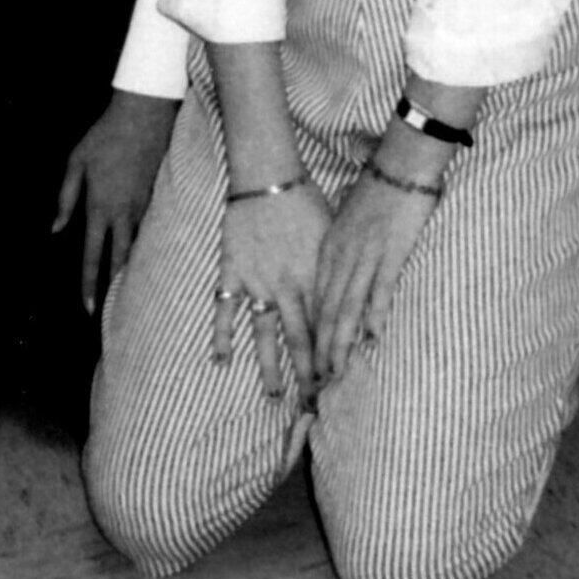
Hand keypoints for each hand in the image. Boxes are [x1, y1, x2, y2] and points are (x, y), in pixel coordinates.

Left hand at [54, 88, 178, 311]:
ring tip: (134, 292)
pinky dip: (150, 243)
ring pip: (141, 246)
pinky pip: (153, 226)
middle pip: (121, 259)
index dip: (90, 283)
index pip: (93, 254)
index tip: (88, 308)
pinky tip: (151, 255)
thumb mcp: (76, 162)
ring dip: (135, 268)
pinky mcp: (161, 194)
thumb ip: (65, 197)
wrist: (144, 112)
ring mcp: (146, 205)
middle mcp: (124, 213)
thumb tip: (55, 228)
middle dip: (117, 287)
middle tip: (114, 311)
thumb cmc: (105, 136)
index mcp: (100, 207)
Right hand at [214, 182, 330, 403]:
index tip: (338, 381)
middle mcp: (288, 286)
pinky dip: (222, 334)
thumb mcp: (332, 235)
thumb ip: (337, 270)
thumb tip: (356, 296)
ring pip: (266, 333)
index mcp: (314, 277)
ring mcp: (258, 282)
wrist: (268, 177)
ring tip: (276, 393)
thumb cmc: (306, 200)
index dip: (332, 355)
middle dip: (308, 373)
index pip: (326, 326)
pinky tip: (222, 360)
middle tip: (313, 402)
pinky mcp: (233, 272)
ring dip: (271, 365)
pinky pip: (226, 309)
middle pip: (300, 339)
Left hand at [313, 162, 439, 390]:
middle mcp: (342, 256)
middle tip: (318, 380)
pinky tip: (372, 335)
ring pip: (346, 305)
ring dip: (341, 341)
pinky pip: (379, 286)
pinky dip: (374, 311)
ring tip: (337, 370)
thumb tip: (340, 269)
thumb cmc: (377, 188)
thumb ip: (342, 246)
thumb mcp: (348, 218)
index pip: (315, 300)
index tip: (310, 361)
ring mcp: (365, 254)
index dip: (312, 334)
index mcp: (330, 248)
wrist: (401, 162)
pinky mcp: (390, 250)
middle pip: (326, 310)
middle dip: (321, 349)